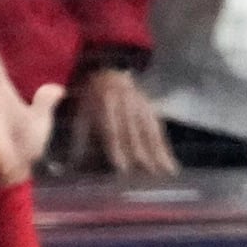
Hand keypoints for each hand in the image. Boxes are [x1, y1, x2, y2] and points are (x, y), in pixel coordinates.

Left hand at [60, 67, 175, 177]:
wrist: (109, 71)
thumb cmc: (91, 98)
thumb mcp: (81, 112)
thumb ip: (80, 136)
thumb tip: (77, 162)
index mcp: (104, 105)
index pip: (112, 130)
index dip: (117, 149)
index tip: (122, 167)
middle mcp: (125, 105)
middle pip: (134, 133)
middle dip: (141, 154)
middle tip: (146, 174)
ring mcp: (140, 106)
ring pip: (149, 132)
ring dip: (157, 153)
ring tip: (164, 172)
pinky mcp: (150, 109)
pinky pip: (158, 131)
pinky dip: (164, 148)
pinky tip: (169, 164)